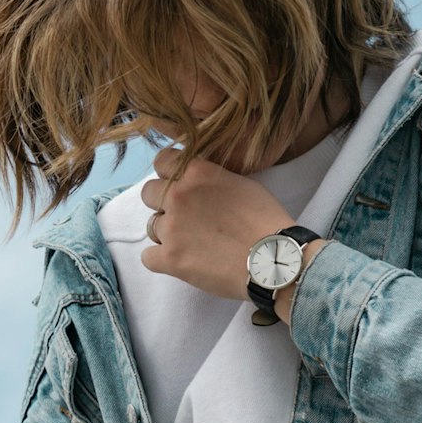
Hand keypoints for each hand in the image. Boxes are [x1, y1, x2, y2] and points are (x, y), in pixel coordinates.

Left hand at [140, 146, 295, 299]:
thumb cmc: (267, 222)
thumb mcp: (242, 184)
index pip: (162, 161)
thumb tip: (198, 182)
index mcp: (198, 172)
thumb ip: (212, 178)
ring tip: (192, 243)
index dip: (169, 174)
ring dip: (167, 233)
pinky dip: (161, 260)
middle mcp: (179, 195)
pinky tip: (181, 261)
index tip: (179, 185)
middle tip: (186, 217)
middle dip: (163, 203)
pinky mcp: (170, 259)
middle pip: (149, 193)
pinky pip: (148, 257)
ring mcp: (171, 228)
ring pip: (151, 226)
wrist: (273, 261)